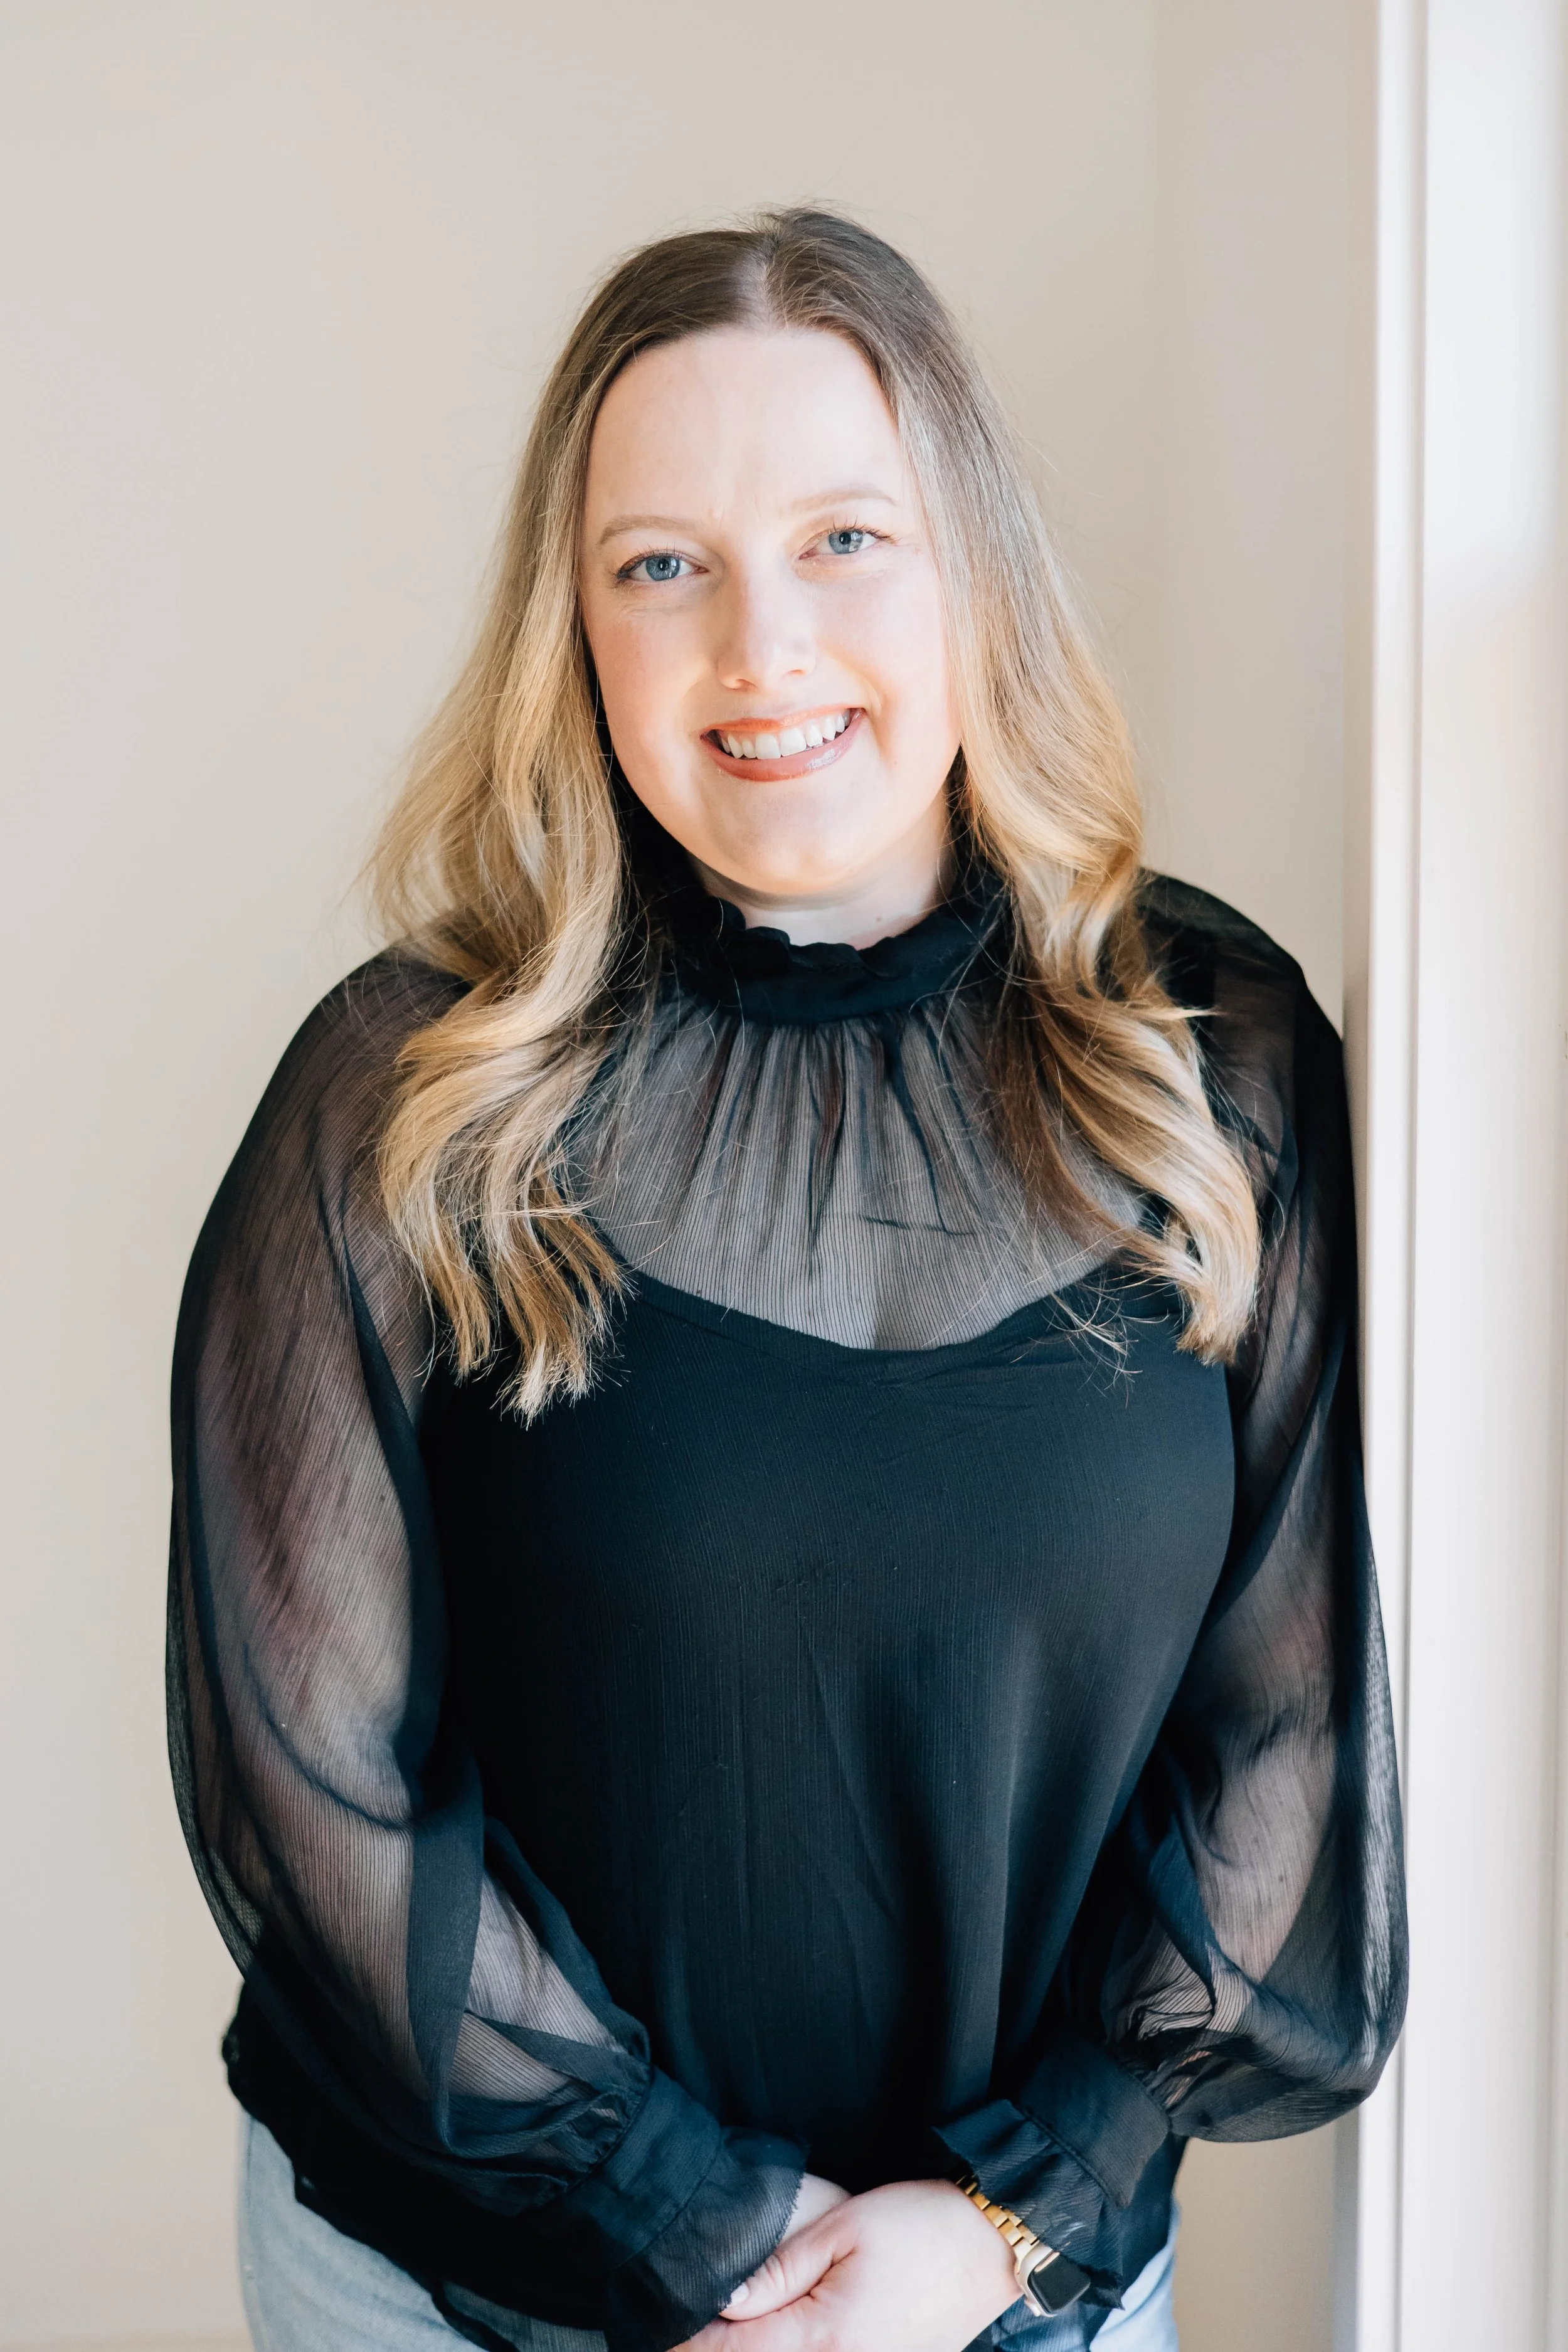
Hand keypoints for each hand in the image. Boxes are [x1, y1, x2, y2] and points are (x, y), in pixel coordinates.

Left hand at [675, 2179, 1019, 2351]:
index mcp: (824, 2338)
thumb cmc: (920, 2227)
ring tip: (719, 2335)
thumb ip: (779, 2271)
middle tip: (675, 2333)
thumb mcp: (844, 2230)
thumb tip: (724, 2300)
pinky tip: (770, 2336)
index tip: (656, 2328)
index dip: (688, 2343)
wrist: (993, 2250)